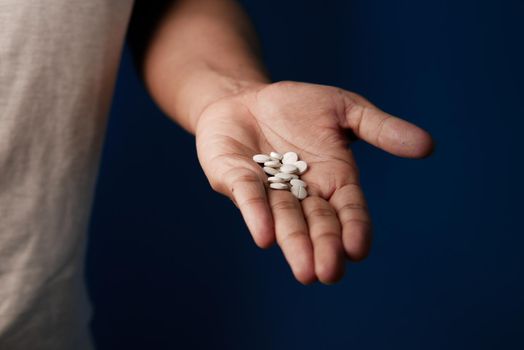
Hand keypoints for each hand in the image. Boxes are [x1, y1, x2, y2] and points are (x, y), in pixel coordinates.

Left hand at [195, 81, 432, 283]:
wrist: (245, 98)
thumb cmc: (296, 107)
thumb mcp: (344, 109)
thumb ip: (380, 129)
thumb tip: (428, 146)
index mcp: (332, 179)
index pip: (348, 209)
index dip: (354, 228)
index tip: (358, 250)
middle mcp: (301, 192)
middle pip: (316, 223)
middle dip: (323, 247)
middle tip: (329, 273)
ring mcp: (267, 189)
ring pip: (284, 220)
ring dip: (294, 243)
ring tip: (306, 271)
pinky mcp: (234, 179)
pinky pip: (248, 196)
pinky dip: (256, 214)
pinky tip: (264, 236)